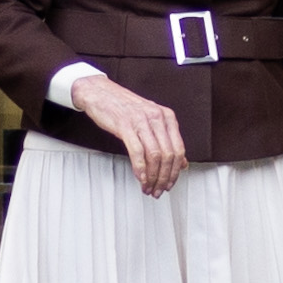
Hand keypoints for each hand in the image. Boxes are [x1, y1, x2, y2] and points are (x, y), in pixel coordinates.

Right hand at [70, 71, 187, 197]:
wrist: (100, 92)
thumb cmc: (124, 107)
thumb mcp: (151, 121)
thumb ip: (167, 140)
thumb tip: (182, 163)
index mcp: (167, 116)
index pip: (179, 149)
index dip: (175, 171)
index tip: (170, 183)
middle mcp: (157, 117)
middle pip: (168, 155)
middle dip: (165, 178)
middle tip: (159, 190)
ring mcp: (141, 121)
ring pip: (155, 155)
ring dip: (153, 177)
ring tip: (148, 187)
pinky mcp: (125, 125)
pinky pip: (137, 152)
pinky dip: (140, 169)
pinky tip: (140, 178)